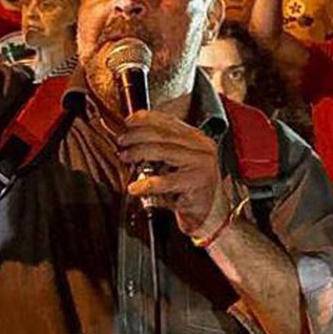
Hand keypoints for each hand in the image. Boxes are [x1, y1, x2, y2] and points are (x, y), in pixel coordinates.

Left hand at [117, 110, 226, 235]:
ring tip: (125, 157)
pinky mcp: (197, 185)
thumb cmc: (189, 189)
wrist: (211, 215)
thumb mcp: (176, 163)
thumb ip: (161, 148)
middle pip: (163, 134)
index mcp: (197, 138)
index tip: (127, 121)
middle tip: (121, 141)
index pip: (168, 121)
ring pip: (163, 152)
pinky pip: (167, 182)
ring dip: (139, 152)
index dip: (145, 118)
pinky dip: (147, 184)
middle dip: (137, 135)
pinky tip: (134, 188)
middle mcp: (202, 148)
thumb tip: (130, 136)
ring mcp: (201, 165)